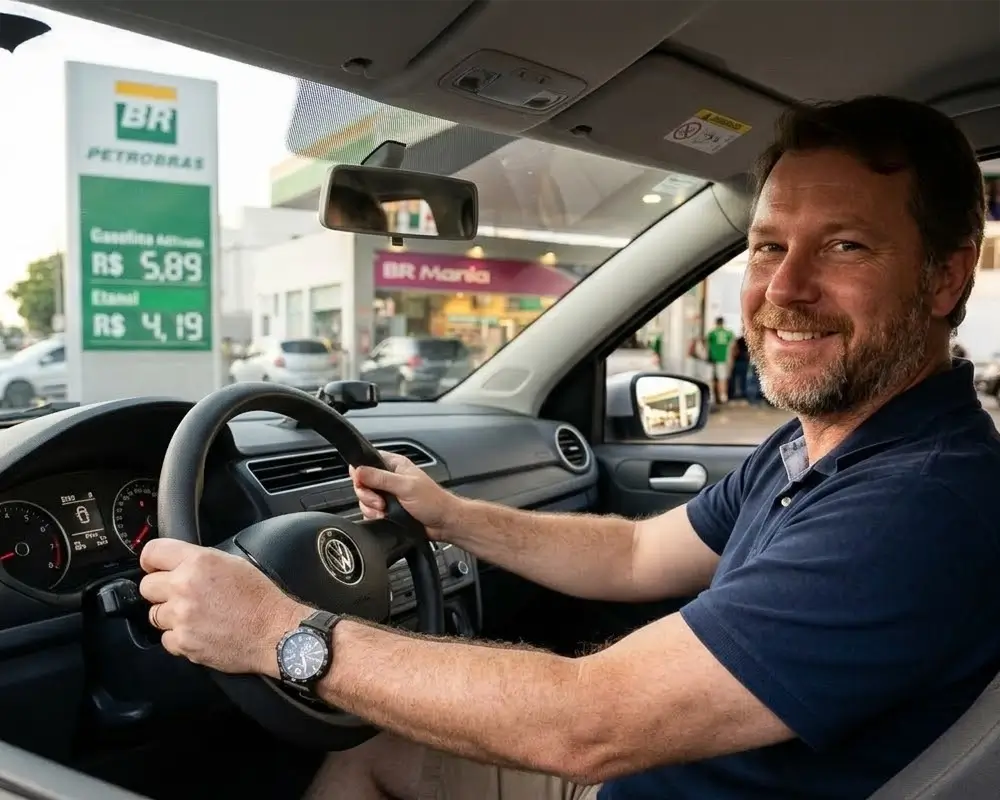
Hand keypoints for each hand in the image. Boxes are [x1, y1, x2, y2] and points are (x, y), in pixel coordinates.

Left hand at [138, 539, 306, 677]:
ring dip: (170, 616)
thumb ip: (200, 562)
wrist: (274, 632)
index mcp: (198, 562)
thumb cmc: (261, 599)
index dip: (152, 561)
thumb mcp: (234, 563)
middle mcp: (185, 586)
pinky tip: (199, 632)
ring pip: (154, 614)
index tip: (155, 568)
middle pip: (147, 586)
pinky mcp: (183, 642)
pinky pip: (166, 639)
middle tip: (180, 595)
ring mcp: (181, 616)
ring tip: (195, 616)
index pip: (152, 552)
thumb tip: (179, 564)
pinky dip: (179, 638)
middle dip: (161, 590)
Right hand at [350, 450, 459, 539]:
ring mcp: (387, 494)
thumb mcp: (406, 487)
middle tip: (380, 502)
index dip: (360, 472)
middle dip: (367, 495)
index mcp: (395, 465)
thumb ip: (381, 478)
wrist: (442, 523)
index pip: (367, 461)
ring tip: (385, 511)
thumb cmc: (433, 502)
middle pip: (362, 482)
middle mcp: (389, 478)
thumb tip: (359, 471)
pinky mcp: (387, 509)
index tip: (363, 483)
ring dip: (371, 507)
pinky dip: (374, 516)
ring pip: (364, 499)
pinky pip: (370, 511)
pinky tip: (385, 517)